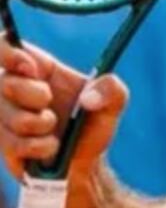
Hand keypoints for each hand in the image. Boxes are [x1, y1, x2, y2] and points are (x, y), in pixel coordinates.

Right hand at [0, 42, 120, 181]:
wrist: (84, 163)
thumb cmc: (92, 126)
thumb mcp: (112, 104)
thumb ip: (112, 89)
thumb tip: (89, 98)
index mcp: (37, 68)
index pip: (6, 45)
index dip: (9, 53)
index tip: (32, 69)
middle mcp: (12, 87)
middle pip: (3, 81)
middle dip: (33, 95)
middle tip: (49, 102)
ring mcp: (3, 114)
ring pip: (6, 115)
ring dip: (39, 124)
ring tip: (54, 128)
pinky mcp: (2, 142)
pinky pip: (13, 143)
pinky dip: (39, 147)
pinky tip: (51, 148)